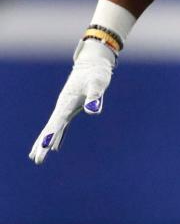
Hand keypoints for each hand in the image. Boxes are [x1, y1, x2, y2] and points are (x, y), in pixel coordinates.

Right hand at [29, 39, 116, 163]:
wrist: (93, 63)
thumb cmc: (96, 73)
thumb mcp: (98, 83)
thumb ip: (95, 97)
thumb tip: (93, 111)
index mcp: (67, 102)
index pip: (57, 122)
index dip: (50, 136)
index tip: (44, 149)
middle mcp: (63, 106)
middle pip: (51, 127)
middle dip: (43, 144)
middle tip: (36, 160)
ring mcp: (66, 107)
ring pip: (53, 127)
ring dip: (46, 142)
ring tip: (36, 157)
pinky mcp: (71, 107)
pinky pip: (62, 125)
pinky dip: (58, 136)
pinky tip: (55, 147)